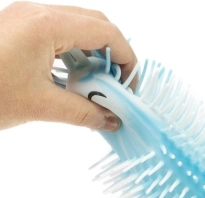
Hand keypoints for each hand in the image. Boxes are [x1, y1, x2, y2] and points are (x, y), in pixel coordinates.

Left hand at [0, 1, 137, 130]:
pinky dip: (74, 58)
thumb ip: (85, 113)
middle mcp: (37, 14)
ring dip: (93, 58)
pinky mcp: (19, 30)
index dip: (127, 60)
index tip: (129, 89)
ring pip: (77, 30)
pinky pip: (58, 37)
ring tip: (95, 91)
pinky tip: (74, 84)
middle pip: (94, 24)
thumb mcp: (42, 107)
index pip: (105, 32)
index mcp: (46, 25)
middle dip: (112, 56)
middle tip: (115, 89)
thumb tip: (112, 120)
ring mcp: (26, 19)